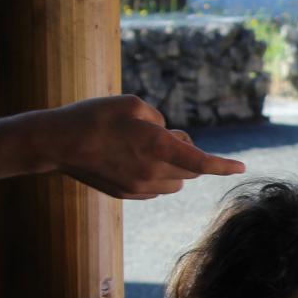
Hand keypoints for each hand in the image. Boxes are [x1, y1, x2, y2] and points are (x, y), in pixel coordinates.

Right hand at [36, 95, 245, 198]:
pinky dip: (156, 176)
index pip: (200, 162)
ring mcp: (139, 187)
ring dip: (173, 168)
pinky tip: (132, 160)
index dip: (223, 165)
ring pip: (175, 182)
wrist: (56, 144)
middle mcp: (152, 172)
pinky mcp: (127, 194)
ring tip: (146, 148)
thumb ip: (159, 120)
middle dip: (189, 156)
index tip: (241, 167)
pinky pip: (155, 188)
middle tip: (169, 137)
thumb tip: (169, 135)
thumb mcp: (132, 103)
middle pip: (190, 171)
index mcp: (156, 147)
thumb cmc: (94, 116)